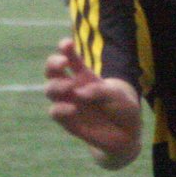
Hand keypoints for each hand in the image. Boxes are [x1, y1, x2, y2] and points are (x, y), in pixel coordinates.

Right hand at [44, 38, 141, 166]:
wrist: (126, 132)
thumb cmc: (121, 107)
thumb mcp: (117, 95)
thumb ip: (100, 91)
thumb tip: (79, 93)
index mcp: (85, 76)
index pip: (70, 57)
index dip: (65, 48)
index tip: (66, 44)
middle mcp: (73, 87)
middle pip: (52, 71)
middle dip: (53, 63)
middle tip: (63, 62)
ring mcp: (68, 102)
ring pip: (50, 89)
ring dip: (56, 85)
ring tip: (71, 87)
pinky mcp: (67, 120)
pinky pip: (55, 111)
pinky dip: (60, 108)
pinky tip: (73, 108)